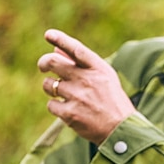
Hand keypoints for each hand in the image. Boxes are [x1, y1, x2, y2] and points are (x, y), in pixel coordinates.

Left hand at [38, 29, 135, 144]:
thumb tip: (55, 49)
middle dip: (44, 63)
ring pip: (48, 85)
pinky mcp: (70, 114)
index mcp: (98, 69)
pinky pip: (51, 105)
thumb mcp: (103, 77)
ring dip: (50, 87)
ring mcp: (77, 97)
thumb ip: (80, 62)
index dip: (61, 39)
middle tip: (43, 67)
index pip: (76, 49)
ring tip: (62, 93)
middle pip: (53, 62)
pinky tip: (68, 109)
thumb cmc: (111, 100)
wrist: (121, 130)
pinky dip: (56, 107)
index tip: (48, 34)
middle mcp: (87, 80)